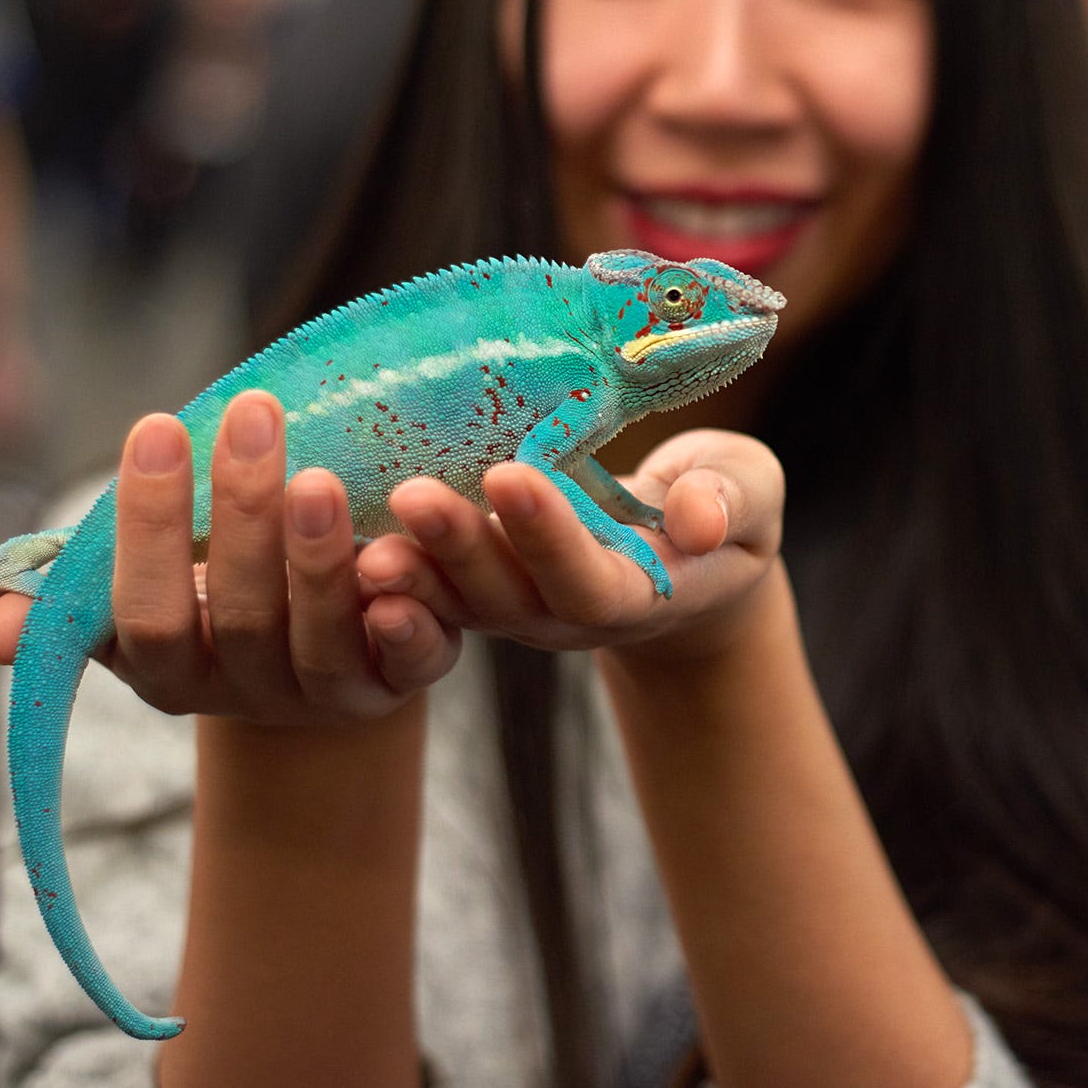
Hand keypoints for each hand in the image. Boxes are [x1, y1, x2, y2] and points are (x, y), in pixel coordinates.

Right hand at [0, 391, 461, 725]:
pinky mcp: (406, 683)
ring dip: (318, 560)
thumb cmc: (221, 584)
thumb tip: (1, 626)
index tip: (157, 427)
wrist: (329, 641)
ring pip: (324, 640)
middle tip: (252, 415)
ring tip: (319, 475)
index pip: (146, 616)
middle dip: (243, 517)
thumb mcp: (151, 588)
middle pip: (241, 618)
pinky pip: (413, 667)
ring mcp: (332, 695)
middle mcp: (251, 692)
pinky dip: (410, 627)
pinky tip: (399, 565)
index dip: (147, 530)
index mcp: (174, 672)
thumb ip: (82, 590)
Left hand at [355, 429, 784, 664]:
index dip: (549, 535)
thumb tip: (700, 520)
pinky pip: (431, 582)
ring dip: (409, 564)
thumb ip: (733, 503)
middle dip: (460, 545)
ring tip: (358, 528)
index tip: (512, 473)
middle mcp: (564, 613)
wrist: (687, 552)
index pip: (587, 580)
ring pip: (454, 597)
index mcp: (636, 593)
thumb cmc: (724, 510)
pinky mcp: (479, 583)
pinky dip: (388, 565)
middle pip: (506, 596)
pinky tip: (337, 528)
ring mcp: (516, 604)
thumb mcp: (750, 498)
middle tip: (412, 495)